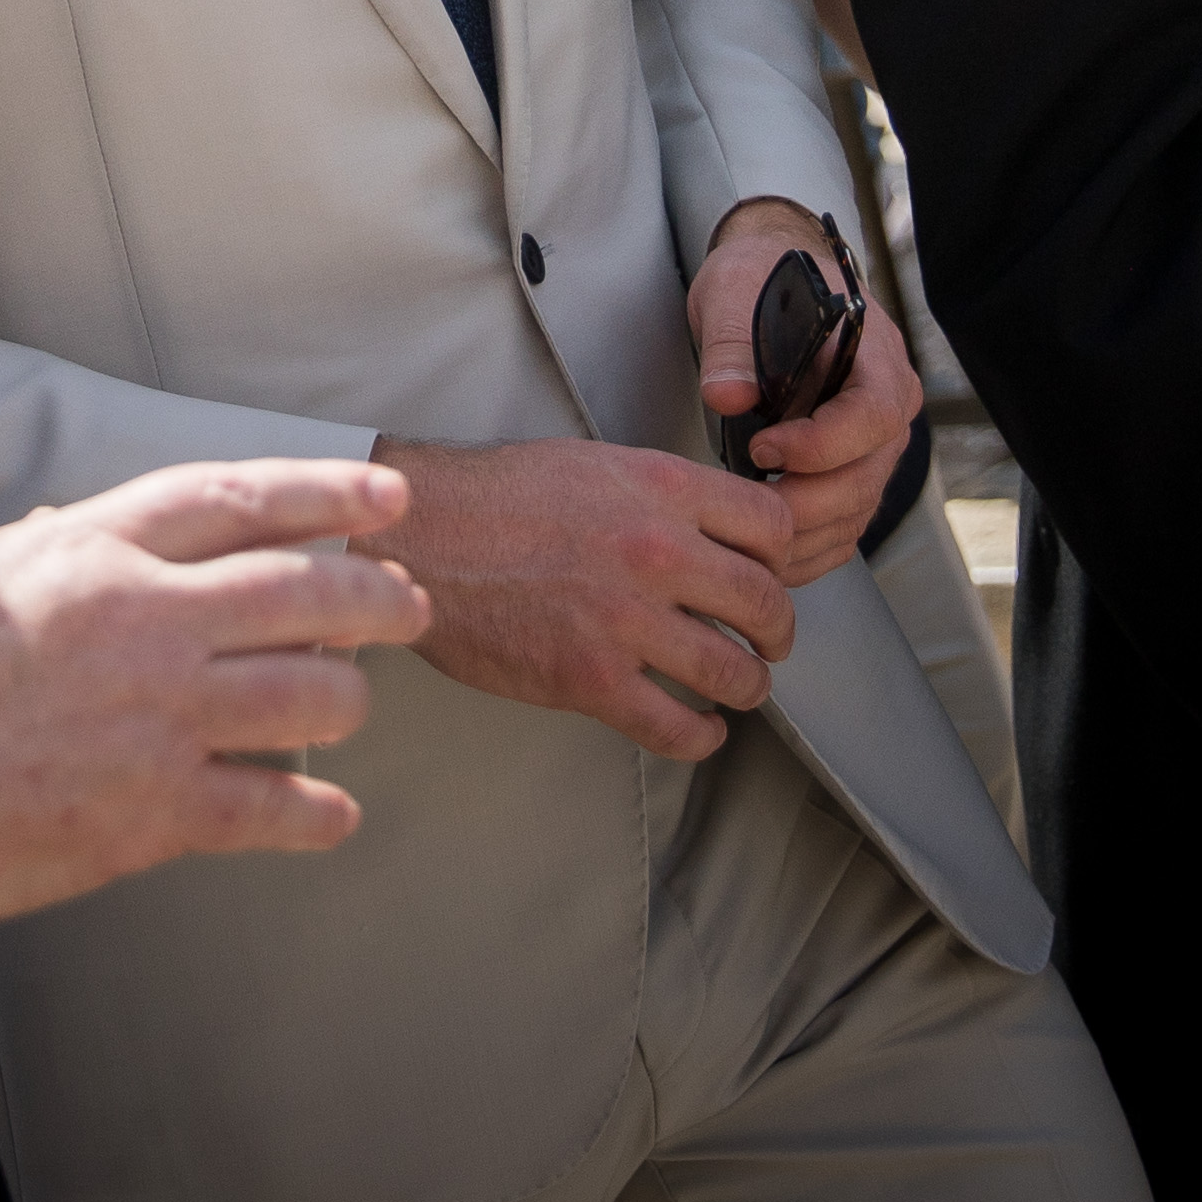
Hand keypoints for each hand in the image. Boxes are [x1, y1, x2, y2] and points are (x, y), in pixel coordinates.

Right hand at [0, 457, 425, 934]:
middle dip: (376, 595)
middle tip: (411, 605)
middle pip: (302, 589)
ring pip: (311, 694)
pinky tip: (333, 813)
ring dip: (350, 697)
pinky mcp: (153, 812)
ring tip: (354, 701)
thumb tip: (76, 528)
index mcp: (93, 551)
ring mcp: (155, 717)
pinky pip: (274, 805)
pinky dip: (318, 812)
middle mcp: (141, 620)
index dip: (326, 494)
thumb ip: (44, 548)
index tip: (388, 501)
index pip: (238, 499)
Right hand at [356, 434, 797, 759]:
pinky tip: (700, 728)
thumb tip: (713, 531)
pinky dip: (703, 736)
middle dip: (776, 633)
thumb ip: (660, 495)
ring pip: (734, 672)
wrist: (420, 535)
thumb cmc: (495, 496)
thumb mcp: (594, 464)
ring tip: (736, 687)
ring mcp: (625, 618)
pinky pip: (678, 727)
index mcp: (661, 488)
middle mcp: (656, 549)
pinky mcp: (591, 678)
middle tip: (766, 643)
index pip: (774, 529)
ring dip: (746, 687)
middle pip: (768, 604)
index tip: (766, 577)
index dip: (781, 561)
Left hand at [692, 198, 922, 579]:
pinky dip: (807, 550)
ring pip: (855, 512)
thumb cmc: (762, 282)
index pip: (871, 416)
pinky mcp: (854, 474)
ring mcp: (875, 448)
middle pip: (865, 478)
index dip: (821, 445)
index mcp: (876, 359)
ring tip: (743, 533)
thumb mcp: (735, 294)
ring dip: (801, 534)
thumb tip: (727, 396)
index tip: (763, 447)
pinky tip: (763, 552)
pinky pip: (843, 528)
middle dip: (803, 503)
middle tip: (743, 508)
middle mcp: (889, 409)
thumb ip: (732, 342)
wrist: (773, 281)